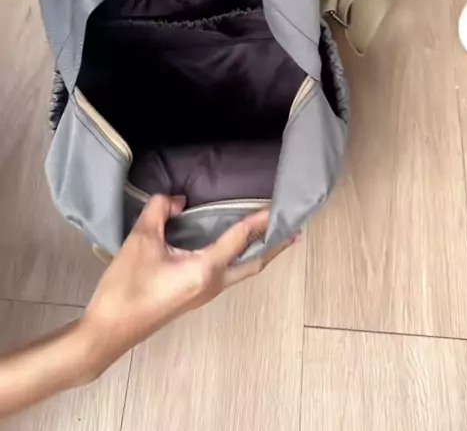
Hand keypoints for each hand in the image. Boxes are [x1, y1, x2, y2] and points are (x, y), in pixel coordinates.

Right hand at [82, 195, 297, 374]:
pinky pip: (226, 274)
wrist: (109, 330)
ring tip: (272, 235)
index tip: (278, 206)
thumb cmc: (127, 286)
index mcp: (205, 270)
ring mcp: (204, 294)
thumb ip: (161, 210)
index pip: (240, 239)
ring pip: (241, 271)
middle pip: (253, 264)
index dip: (259, 219)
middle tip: (295, 230)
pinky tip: (232, 248)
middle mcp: (213, 284)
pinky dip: (240, 259)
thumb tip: (178, 198)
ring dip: (259, 253)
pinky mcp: (193, 297)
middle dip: (274, 246)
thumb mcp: (141, 240)